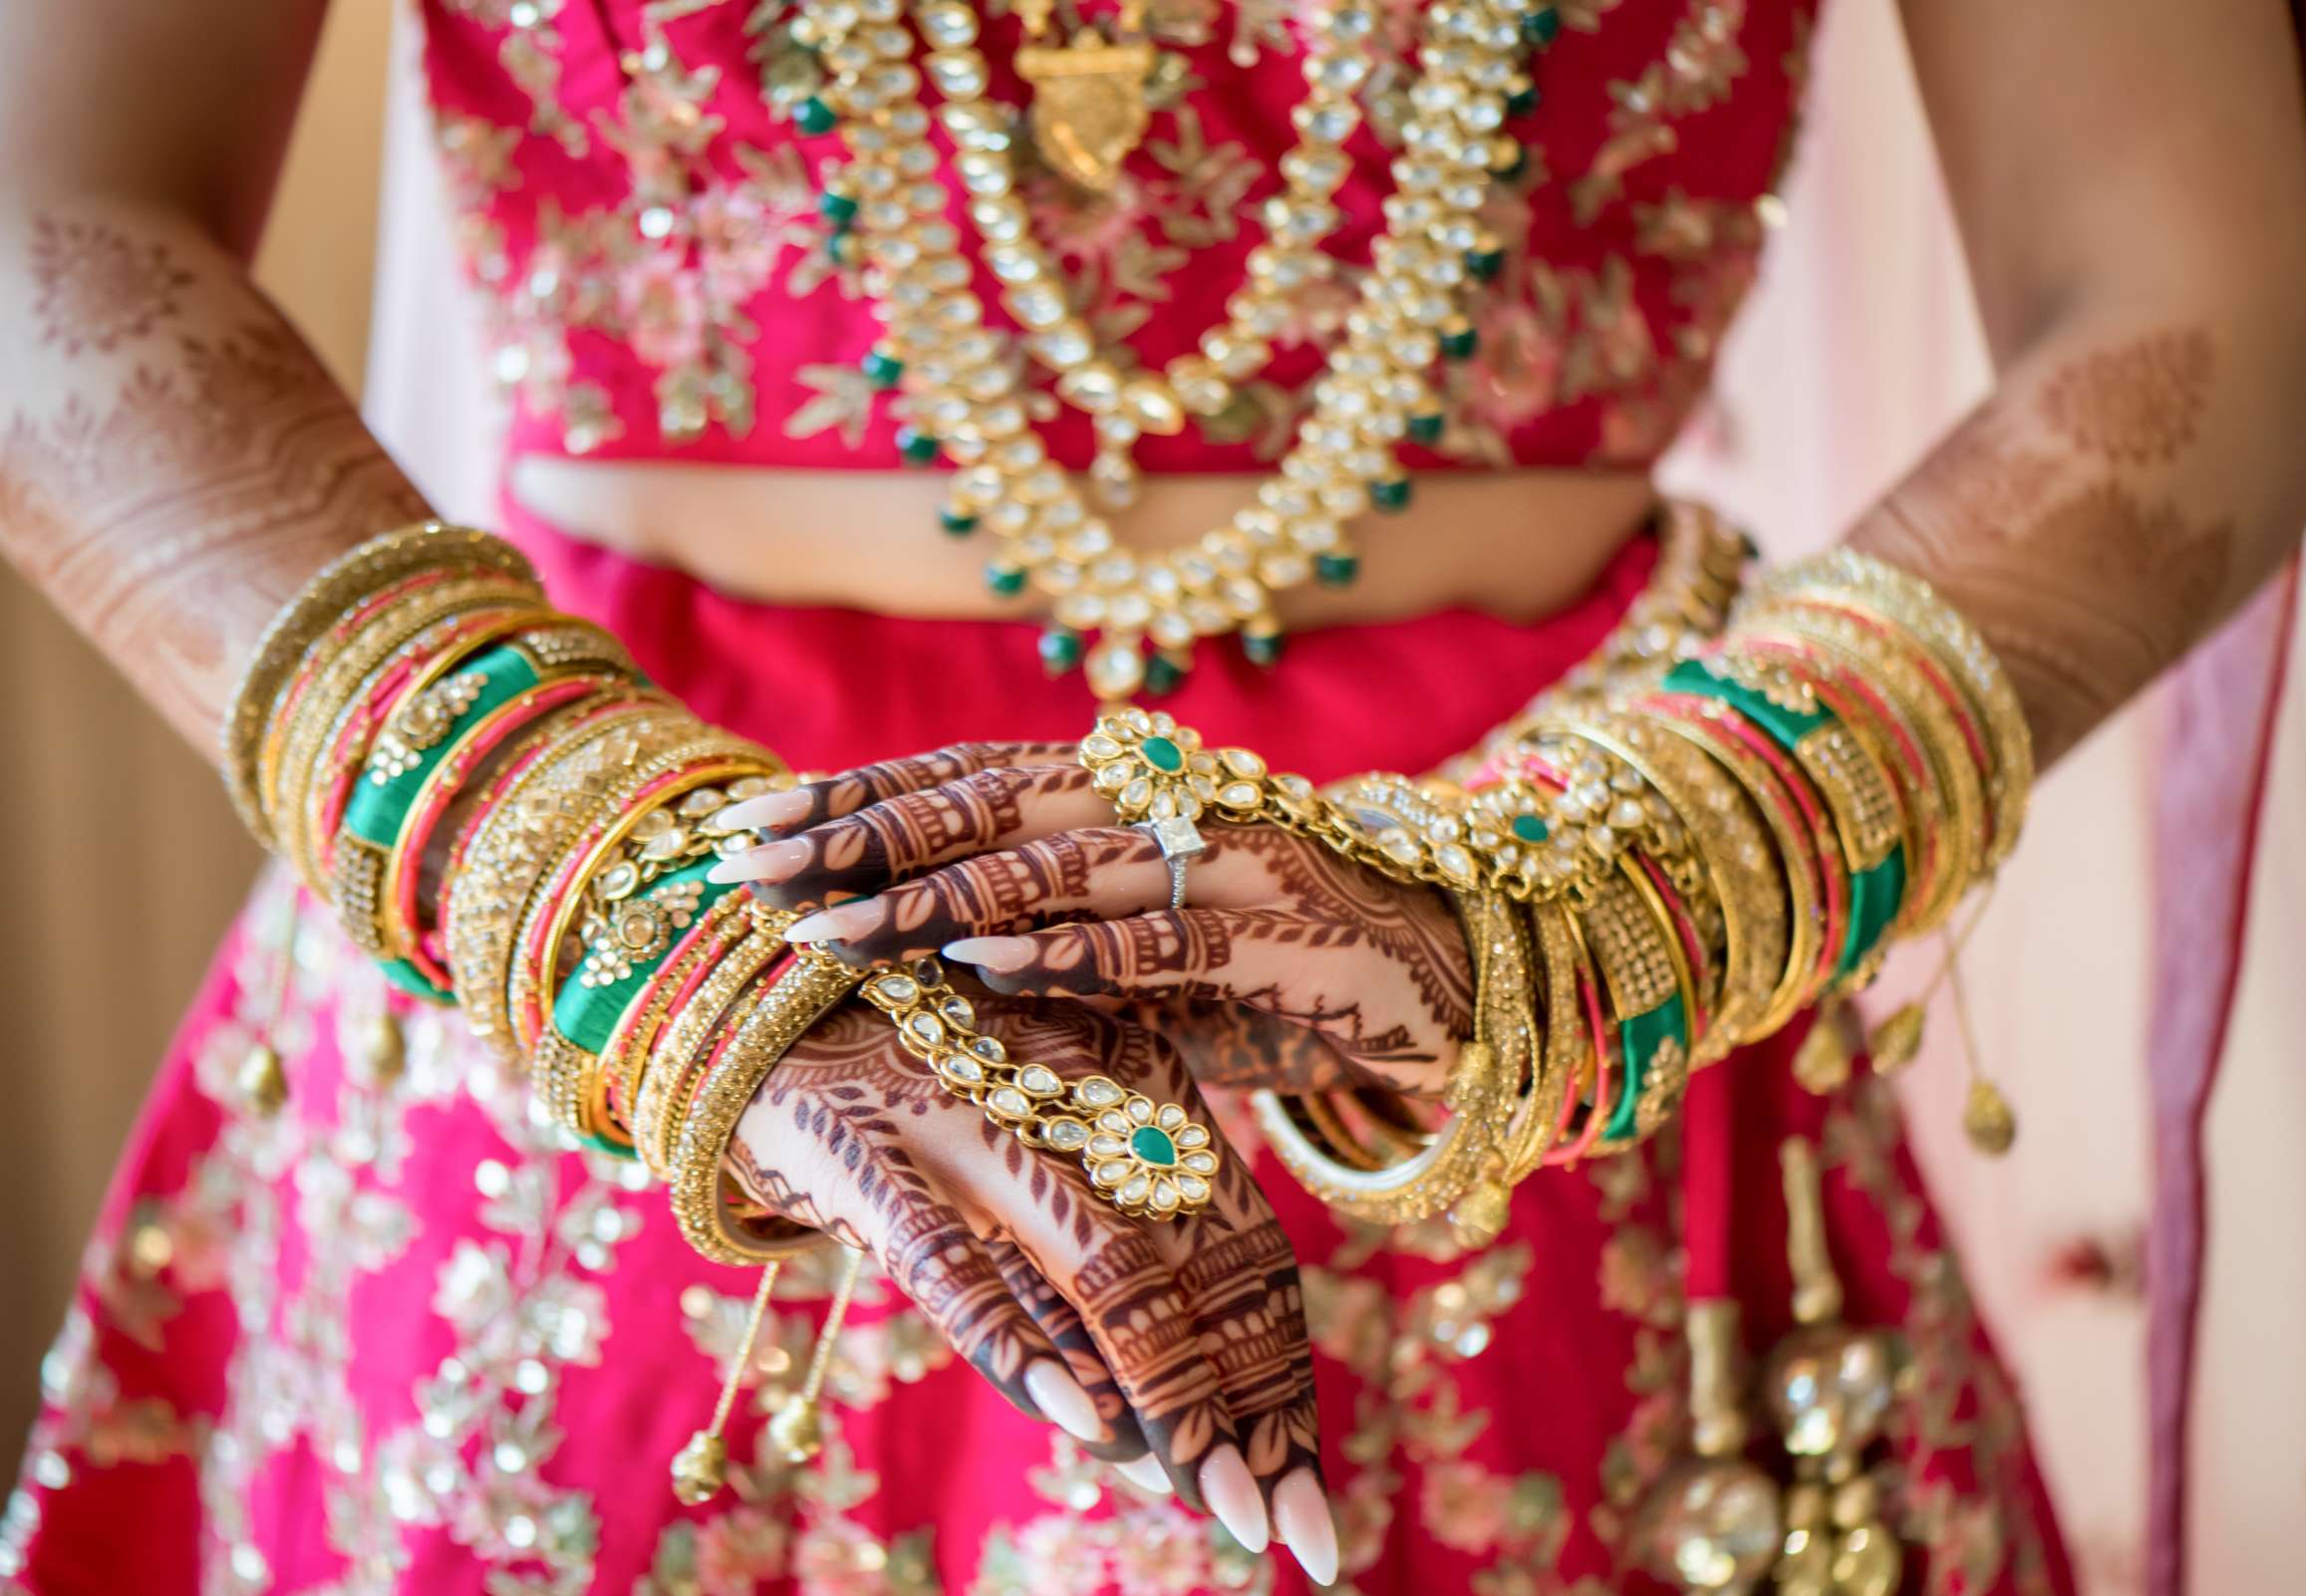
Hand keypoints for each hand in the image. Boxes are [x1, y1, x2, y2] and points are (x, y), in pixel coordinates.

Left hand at [710, 741, 1474, 1095]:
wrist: (1462, 976)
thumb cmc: (1285, 969)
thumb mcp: (1149, 961)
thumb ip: (1053, 949)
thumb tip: (919, 971)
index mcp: (1128, 795)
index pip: (972, 777)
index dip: (862, 794)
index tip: (757, 821)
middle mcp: (1166, 803)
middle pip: (990, 802)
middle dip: (864, 835)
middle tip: (752, 866)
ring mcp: (1225, 861)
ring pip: (1057, 866)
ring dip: (936, 899)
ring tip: (834, 929)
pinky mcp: (1283, 934)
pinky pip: (1159, 940)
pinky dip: (1069, 949)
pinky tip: (981, 964)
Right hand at [729, 992, 1337, 1581]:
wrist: (759, 993)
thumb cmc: (916, 1091)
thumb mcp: (1024, 1156)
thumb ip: (1078, 1277)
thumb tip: (1140, 1436)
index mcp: (1139, 1084)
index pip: (1242, 1252)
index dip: (1282, 1381)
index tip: (1309, 1503)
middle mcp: (1078, 1098)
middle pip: (1197, 1276)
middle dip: (1251, 1414)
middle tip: (1298, 1533)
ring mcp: (977, 1123)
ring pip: (1105, 1273)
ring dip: (1173, 1401)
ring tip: (1230, 1509)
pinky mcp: (874, 1153)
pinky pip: (961, 1266)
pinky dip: (1025, 1345)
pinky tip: (1087, 1421)